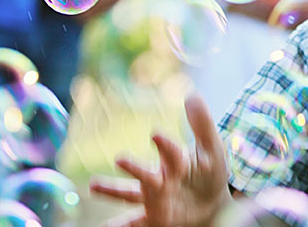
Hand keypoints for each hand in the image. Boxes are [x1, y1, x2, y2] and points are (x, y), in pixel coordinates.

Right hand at [90, 95, 232, 226]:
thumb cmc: (210, 173)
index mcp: (175, 160)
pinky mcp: (155, 218)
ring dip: (113, 190)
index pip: (171, 152)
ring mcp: (155, 199)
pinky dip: (118, 226)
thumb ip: (202, 125)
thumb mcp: (212, 150)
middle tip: (120, 159)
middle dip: (135, 167)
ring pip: (131, 195)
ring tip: (94, 185)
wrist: (213, 204)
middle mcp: (160, 178)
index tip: (157, 135)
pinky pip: (134, 224)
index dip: (166, 145)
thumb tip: (191, 94)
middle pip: (145, 173)